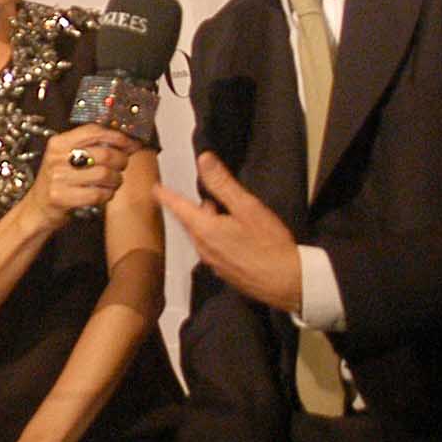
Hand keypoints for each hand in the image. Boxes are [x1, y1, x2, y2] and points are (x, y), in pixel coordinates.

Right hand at [23, 126, 135, 229]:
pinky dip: (108, 195)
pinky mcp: (62, 197)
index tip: (130, 143)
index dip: (117, 136)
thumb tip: (128, 141)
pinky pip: (98, 194)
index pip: (94, 131)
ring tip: (113, 181)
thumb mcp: (68, 157)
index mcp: (59, 142)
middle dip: (121, 160)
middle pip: (104, 153)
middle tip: (122, 165)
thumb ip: (93, 146)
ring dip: (116, 179)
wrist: (38, 207)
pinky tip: (104, 193)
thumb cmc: (59, 180)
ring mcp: (58, 178)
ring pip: (104, 174)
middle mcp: (57, 158)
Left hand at [154, 151, 303, 311]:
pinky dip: (215, 237)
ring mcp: (213, 262)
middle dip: (192, 209)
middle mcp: (203, 247)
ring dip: (206, 223)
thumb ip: (222, 184)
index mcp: (204, 229)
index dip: (166, 195)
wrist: (286, 282)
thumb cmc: (268, 243)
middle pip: (190, 222)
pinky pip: (212, 249)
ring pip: (201, 236)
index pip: (178, 207)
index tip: (155, 189)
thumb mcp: (247, 207)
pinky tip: (233, 236)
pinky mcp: (225, 273)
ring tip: (220, 212)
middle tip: (203, 196)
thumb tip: (203, 159)